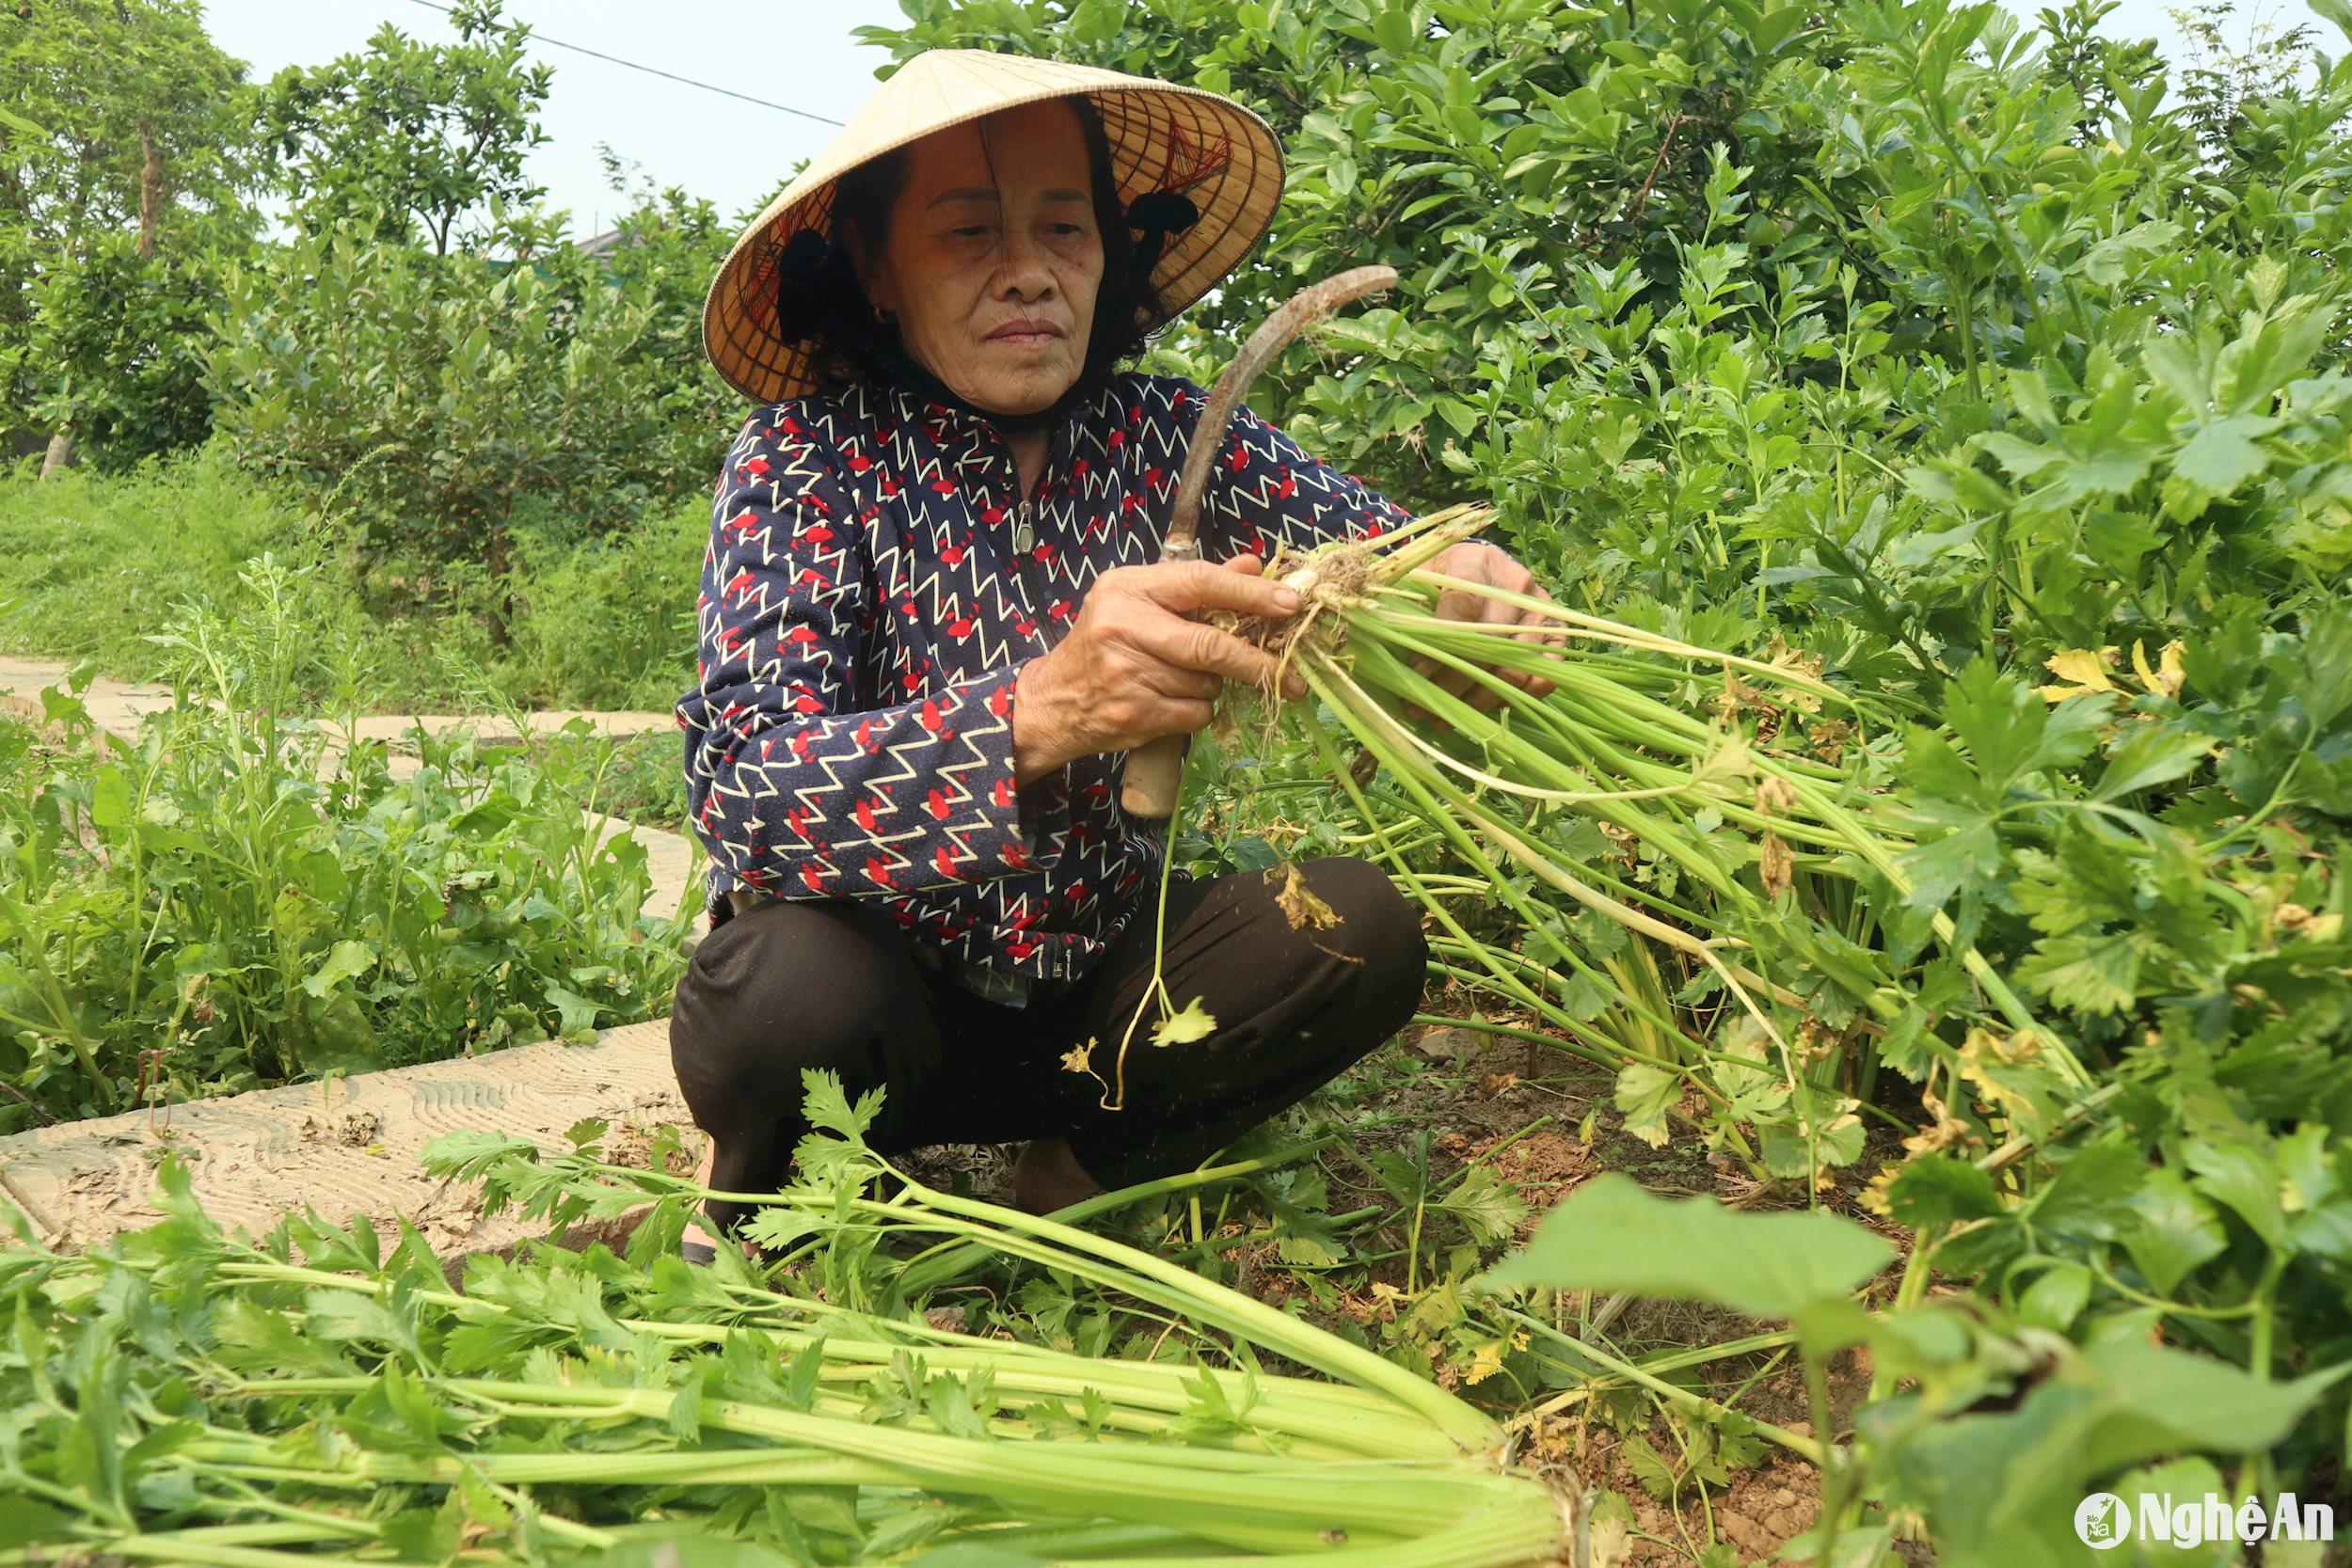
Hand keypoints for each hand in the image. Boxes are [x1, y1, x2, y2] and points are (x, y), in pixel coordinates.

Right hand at [1012, 555, 1304, 781]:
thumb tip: (1255, 563)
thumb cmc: (1107, 643)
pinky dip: (1198, 711)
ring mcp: (1125, 672)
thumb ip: (1198, 583)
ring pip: (1206, 683)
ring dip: (1214, 687)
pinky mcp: (1132, 713)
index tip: (1290, 604)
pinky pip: (1195, 714)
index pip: (1200, 582)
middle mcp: (1122, 625)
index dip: (1250, 593)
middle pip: (1209, 644)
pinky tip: (1173, 703)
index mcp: (1128, 587)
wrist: (1056, 699)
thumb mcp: (1141, 600)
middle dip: (1256, 661)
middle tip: (1292, 674)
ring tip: (1187, 681)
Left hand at [1415, 541, 1560, 713]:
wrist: (1479, 567)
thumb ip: (1408, 608)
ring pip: (1514, 668)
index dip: (1438, 647)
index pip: (1461, 609)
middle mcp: (1515, 585)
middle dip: (1452, 684)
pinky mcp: (1555, 631)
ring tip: (1443, 720)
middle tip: (1420, 710)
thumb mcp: (1418, 580)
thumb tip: (1390, 645)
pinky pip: (1546, 673)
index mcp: (1476, 565)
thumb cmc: (1441, 577)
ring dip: (1478, 701)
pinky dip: (1518, 696)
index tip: (1415, 673)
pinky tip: (1485, 708)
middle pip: (1488, 646)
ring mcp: (1539, 609)